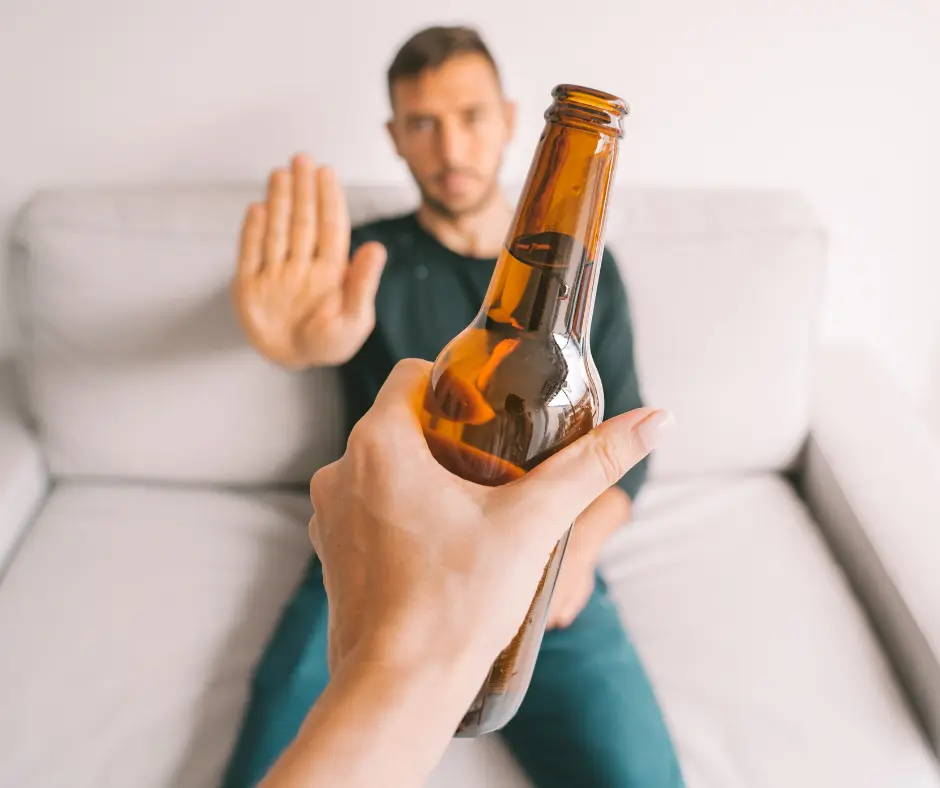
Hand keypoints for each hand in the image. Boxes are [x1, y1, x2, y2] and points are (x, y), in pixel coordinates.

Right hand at [232, 154, 386, 367]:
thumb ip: (362, 283)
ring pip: (277, 231)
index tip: (326, 172)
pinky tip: (258, 208)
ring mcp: (276, 272)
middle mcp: (303, 265)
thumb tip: (377, 247)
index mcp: (331, 270)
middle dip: (303, 190)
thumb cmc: (330, 343)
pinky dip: (253, 232)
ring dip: (280, 202)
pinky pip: (250, 254)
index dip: (328, 200)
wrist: (294, 361)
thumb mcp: (354, 319)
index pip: (330, 228)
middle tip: (302, 158)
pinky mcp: (250, 286)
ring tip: (280, 173)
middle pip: (303, 221)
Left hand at [308, 359, 674, 681]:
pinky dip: (399, 512)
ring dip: (421, 474)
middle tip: (493, 464)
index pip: (412, 375)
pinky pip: (367, 507)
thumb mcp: (534, 523)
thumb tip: (656, 421)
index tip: (488, 414)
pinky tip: (439, 544)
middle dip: (446, 435)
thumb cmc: (458, 604)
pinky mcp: (331, 551)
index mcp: (378, 444)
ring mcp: (328, 513)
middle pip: (400, 422)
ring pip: (381, 466)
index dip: (453, 385)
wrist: (401, 688)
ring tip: (470, 508)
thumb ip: (593, 465)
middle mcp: (340, 471)